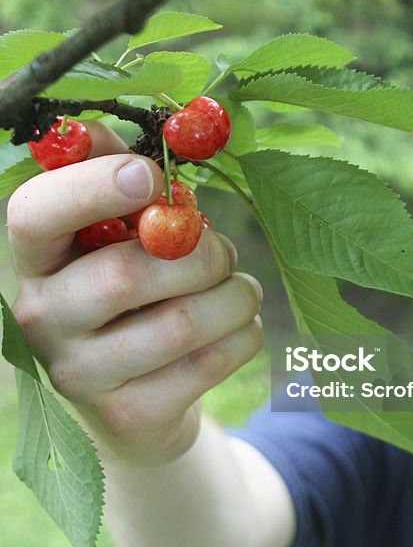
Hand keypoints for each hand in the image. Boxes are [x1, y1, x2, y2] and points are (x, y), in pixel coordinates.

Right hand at [7, 123, 263, 464]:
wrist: (138, 402)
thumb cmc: (136, 290)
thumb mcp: (121, 231)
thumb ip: (123, 174)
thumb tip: (140, 129)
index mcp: (35, 258)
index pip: (34, 214)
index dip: (94, 187)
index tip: (150, 177)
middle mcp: (41, 318)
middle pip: (125, 275)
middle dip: (197, 252)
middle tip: (218, 250)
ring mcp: (80, 375)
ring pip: (181, 322)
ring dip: (233, 293)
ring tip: (236, 288)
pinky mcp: (130, 417)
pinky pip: (212, 360)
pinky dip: (244, 331)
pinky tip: (235, 326)